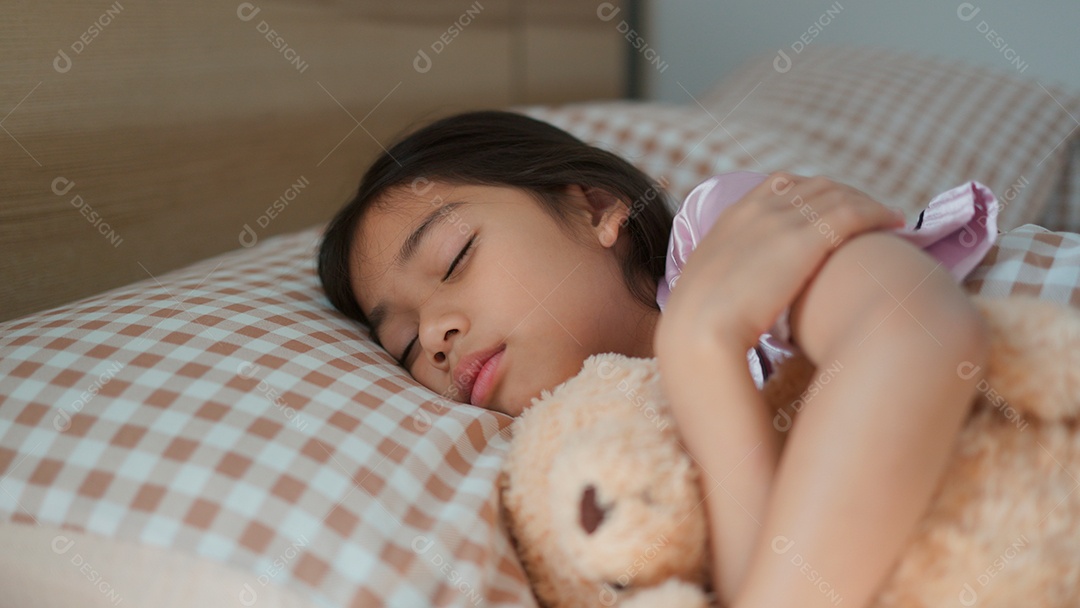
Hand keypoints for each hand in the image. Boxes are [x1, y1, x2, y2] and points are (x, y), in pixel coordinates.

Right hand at [655, 172, 905, 358]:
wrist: (698, 331)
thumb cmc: (700, 327)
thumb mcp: (709, 289)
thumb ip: (728, 277)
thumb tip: (736, 296)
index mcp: (733, 217)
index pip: (781, 185)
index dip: (812, 193)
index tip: (830, 209)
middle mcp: (760, 209)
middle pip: (815, 185)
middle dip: (845, 195)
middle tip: (868, 214)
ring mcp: (783, 220)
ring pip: (839, 194)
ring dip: (867, 202)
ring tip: (888, 218)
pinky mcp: (808, 238)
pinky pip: (854, 212)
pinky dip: (878, 213)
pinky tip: (895, 224)